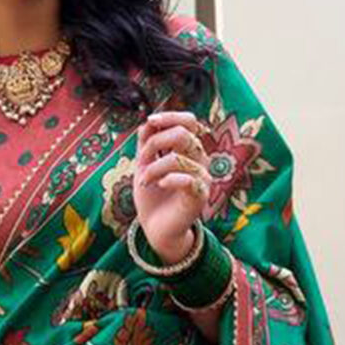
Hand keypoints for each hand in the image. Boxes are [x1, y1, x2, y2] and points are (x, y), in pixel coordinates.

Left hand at [131, 106, 211, 261]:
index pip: (189, 122)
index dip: (170, 117)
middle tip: (142, 159)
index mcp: (187, 149)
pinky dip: (168, 179)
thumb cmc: (152, 197)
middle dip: (156, 143)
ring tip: (144, 180)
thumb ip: (146, 143)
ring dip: (154, 167)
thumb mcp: (143, 165)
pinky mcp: (200, 195)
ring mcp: (202, 177)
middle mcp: (199, 160)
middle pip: (183, 134)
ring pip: (178, 158)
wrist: (155, 228)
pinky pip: (187, 179)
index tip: (150, 121)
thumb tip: (147, 121)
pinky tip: (159, 185)